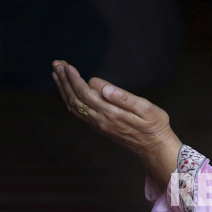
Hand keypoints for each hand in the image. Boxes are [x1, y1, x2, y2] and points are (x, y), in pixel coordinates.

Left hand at [51, 60, 180, 188]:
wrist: (154, 147)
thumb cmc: (154, 124)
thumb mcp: (146, 108)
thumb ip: (124, 97)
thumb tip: (104, 88)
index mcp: (111, 112)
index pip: (86, 93)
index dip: (74, 79)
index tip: (67, 66)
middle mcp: (100, 120)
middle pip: (75, 99)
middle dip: (64, 81)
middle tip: (57, 64)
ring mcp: (98, 124)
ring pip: (74, 106)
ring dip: (64, 89)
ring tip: (56, 74)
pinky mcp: (98, 126)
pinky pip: (78, 112)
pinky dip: (69, 99)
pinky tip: (67, 91)